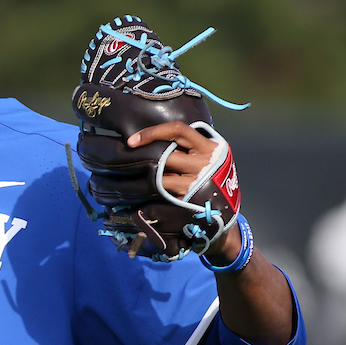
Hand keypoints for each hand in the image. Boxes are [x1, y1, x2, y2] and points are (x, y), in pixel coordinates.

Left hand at [127, 120, 239, 261]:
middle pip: (165, 153)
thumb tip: (153, 142)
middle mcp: (206, 161)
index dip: (152, 132)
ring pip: (160, 173)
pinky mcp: (189, 196)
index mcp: (211, 146)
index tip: (131, 141)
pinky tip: (135, 192)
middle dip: (142, 155)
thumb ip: (190, 148)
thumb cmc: (212, 182)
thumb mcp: (210, 160)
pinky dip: (147, 188)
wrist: (225, 215)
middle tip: (121, 159)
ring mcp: (197, 180)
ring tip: (122, 177)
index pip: (179, 130)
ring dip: (141, 174)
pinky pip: (161, 189)